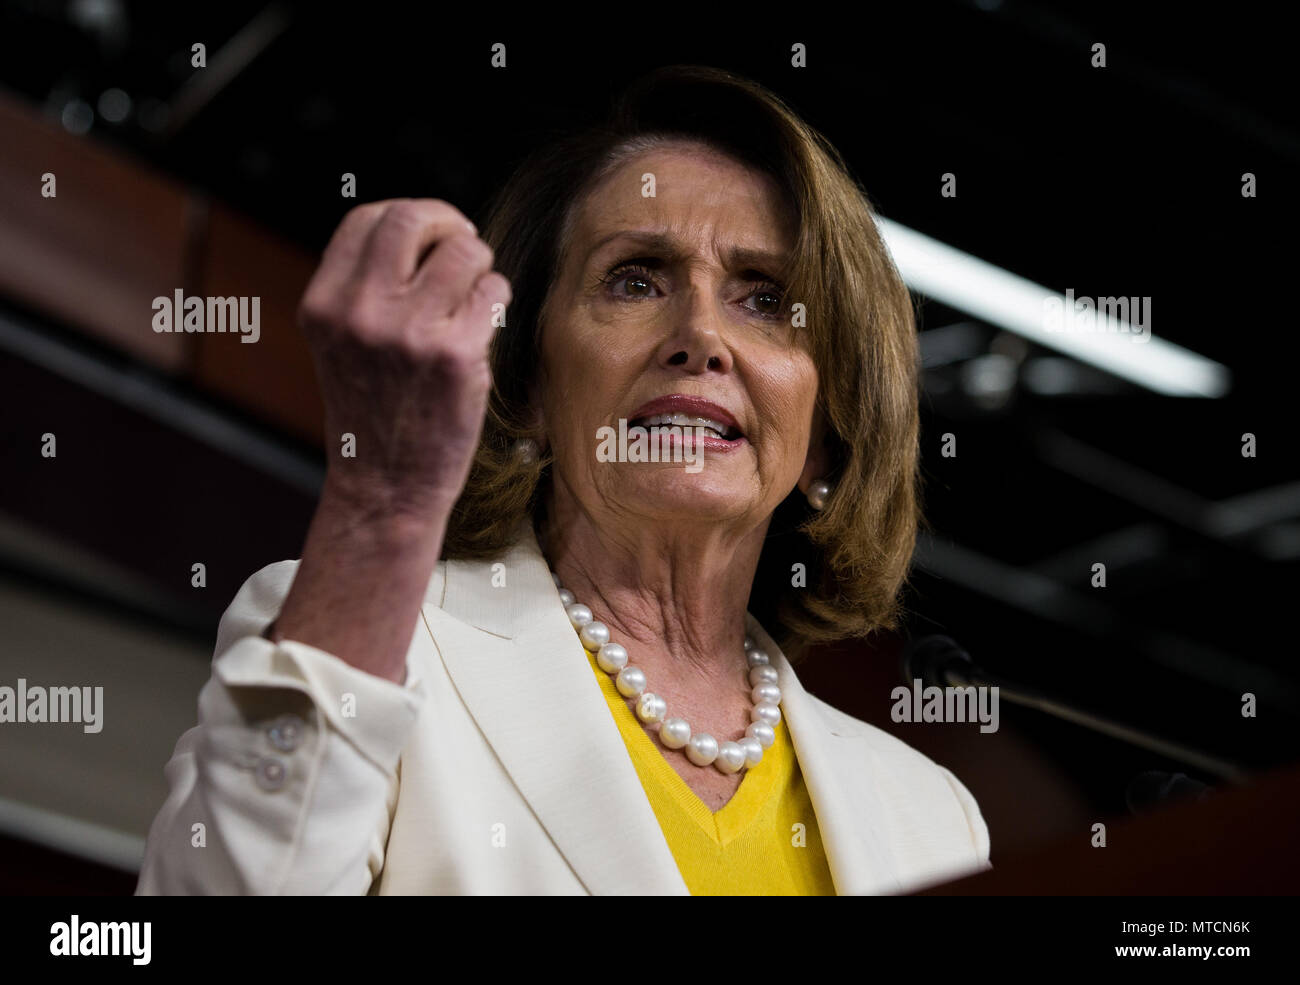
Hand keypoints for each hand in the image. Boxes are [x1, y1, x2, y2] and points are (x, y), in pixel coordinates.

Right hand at [298, 199, 510, 523]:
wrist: (387, 484)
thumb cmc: (375, 410)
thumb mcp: (342, 342)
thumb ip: (364, 287)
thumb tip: (422, 227)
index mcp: (323, 304)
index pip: (365, 218)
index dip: (408, 216)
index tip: (432, 235)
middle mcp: (359, 312)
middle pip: (411, 218)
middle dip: (448, 223)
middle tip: (463, 247)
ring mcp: (408, 333)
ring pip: (464, 250)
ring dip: (479, 264)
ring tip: (474, 295)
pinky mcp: (454, 355)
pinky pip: (493, 292)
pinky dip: (497, 300)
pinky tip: (483, 327)